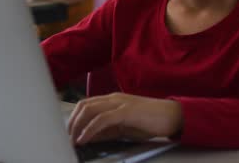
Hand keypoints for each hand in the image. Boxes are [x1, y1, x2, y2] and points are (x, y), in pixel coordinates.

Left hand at [68, 93, 182, 144]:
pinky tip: (85, 139)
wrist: (172, 116)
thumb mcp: (123, 128)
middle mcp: (113, 98)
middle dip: (72, 122)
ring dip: (77, 126)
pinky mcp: (126, 111)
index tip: (68, 133)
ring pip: (90, 109)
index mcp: (112, 100)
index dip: (74, 118)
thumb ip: (106, 131)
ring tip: (73, 140)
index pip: (86, 104)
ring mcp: (120, 103)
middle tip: (67, 138)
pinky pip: (102, 119)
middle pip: (84, 105)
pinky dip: (90, 129)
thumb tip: (88, 138)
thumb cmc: (150, 121)